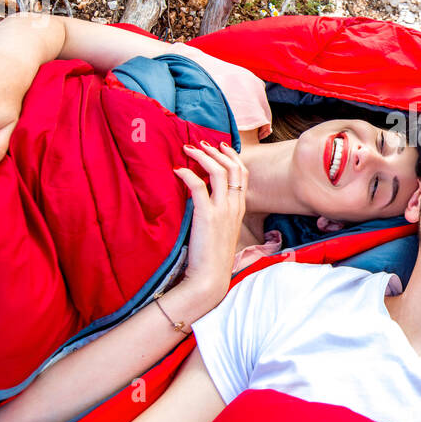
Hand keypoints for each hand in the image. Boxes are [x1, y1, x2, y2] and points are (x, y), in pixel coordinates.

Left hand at [174, 140, 248, 302]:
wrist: (210, 278)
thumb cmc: (212, 258)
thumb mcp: (221, 232)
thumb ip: (217, 213)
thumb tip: (202, 198)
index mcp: (239, 209)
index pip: (242, 175)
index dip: (232, 157)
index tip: (219, 147)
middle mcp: (234, 207)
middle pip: (233, 168)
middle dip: (217, 151)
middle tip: (201, 143)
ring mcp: (222, 211)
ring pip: (218, 172)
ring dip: (203, 156)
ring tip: (188, 149)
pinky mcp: (207, 216)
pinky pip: (198, 186)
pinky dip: (188, 174)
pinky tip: (177, 170)